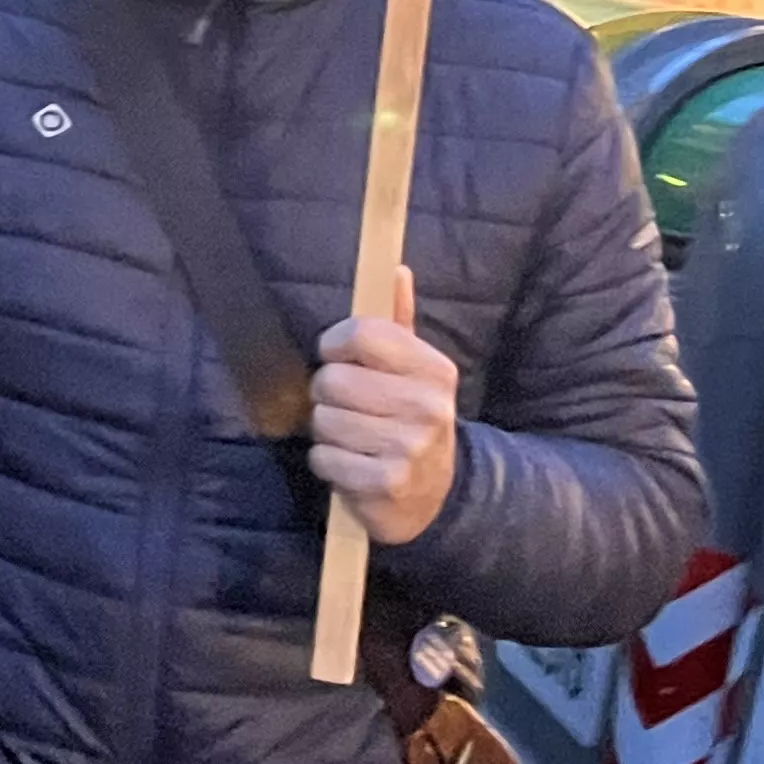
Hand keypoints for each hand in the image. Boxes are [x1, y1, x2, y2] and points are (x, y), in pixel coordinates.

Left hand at [310, 267, 460, 546]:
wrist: (438, 494)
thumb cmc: (412, 420)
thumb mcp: (415, 371)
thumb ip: (400, 321)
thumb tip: (396, 270)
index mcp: (433, 369)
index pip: (361, 334)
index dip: (335, 344)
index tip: (336, 357)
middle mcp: (426, 405)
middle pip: (333, 380)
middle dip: (327, 396)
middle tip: (347, 408)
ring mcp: (409, 446)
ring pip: (324, 421)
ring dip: (327, 432)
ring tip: (352, 438)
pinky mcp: (388, 482)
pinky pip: (325, 458)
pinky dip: (328, 464)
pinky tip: (352, 465)